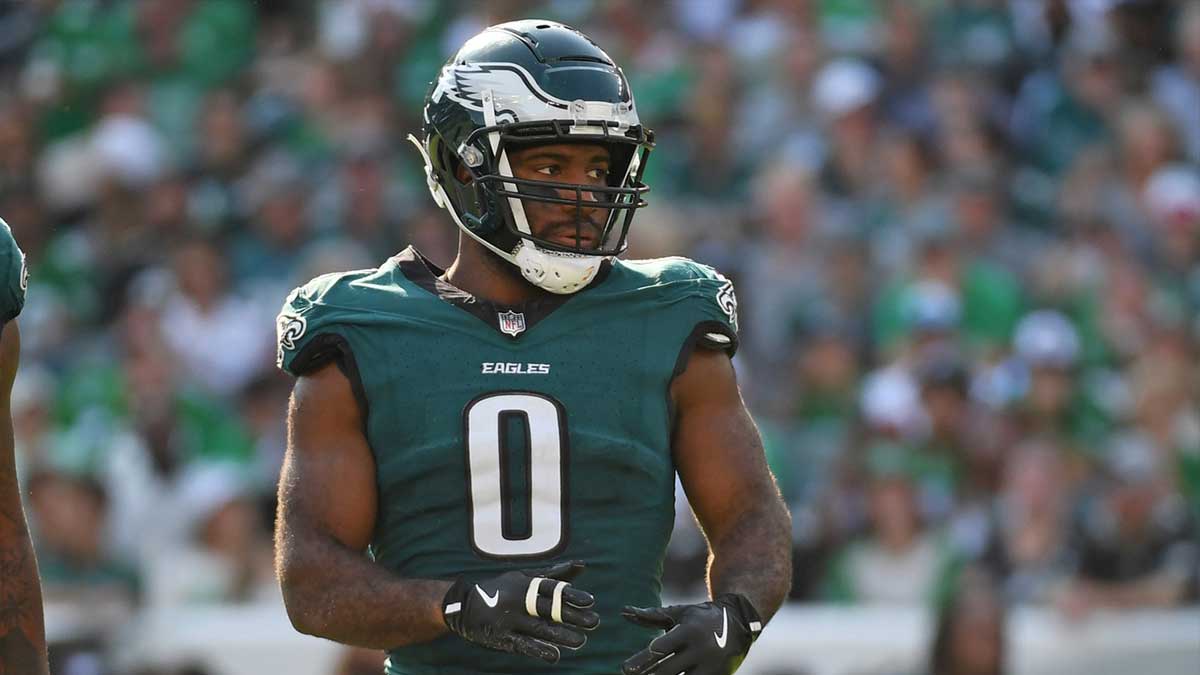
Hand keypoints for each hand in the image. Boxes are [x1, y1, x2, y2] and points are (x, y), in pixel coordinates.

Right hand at [442, 561, 599, 662]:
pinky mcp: (502, 637)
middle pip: (549, 608)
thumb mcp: (525, 577)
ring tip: (580, 641)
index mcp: (525, 583)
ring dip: (561, 635)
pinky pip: (522, 644)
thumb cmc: (502, 589)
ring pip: (539, 628)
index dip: (571, 594)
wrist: (463, 606)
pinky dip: (539, 650)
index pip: (552, 588)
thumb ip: (554, 574)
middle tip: (594, 622)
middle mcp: (518, 600)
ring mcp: (509, 619)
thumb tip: (582, 565)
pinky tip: (555, 655)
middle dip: (572, 616)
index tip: (590, 601)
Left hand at [621, 594, 762, 674]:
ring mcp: (710, 667)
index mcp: (689, 631)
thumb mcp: (678, 613)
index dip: (645, 658)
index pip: (663, 647)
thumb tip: (624, 612)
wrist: (739, 623)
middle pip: (668, 670)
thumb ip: (651, 616)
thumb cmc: (700, 617)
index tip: (626, 668)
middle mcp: (700, 650)